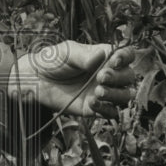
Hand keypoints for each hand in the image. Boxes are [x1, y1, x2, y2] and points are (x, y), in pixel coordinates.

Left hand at [9, 42, 136, 119]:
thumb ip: (84, 55)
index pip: (127, 55)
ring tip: (98, 91)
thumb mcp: (67, 52)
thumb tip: (103, 56)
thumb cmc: (52, 61)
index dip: (126, 58)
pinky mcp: (95, 108)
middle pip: (129, 77)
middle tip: (100, 77)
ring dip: (116, 94)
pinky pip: (111, 112)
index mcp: (104, 57)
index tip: (114, 61)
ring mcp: (102, 91)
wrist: (35, 81)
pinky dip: (106, 109)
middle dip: (118, 77)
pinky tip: (92, 103)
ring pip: (125, 96)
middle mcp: (107, 74)